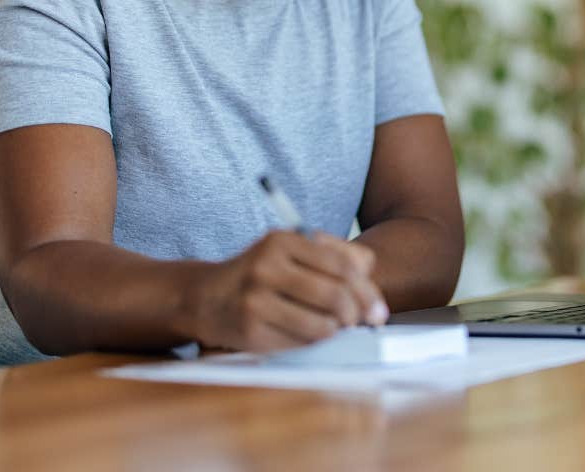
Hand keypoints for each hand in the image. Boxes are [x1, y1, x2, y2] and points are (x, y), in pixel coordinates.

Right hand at [192, 230, 388, 352]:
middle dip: (357, 315)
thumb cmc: (261, 274)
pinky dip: (313, 343)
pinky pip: (300, 344)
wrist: (206, 296)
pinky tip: (308, 334)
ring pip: (321, 325)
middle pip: (336, 296)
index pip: (342, 265)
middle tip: (361, 323)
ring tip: (334, 328)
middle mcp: (267, 266)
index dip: (367, 290)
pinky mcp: (250, 330)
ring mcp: (256, 299)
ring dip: (336, 332)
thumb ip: (334, 255)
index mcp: (283, 240)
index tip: (378, 310)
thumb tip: (370, 277)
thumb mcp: (291, 251)